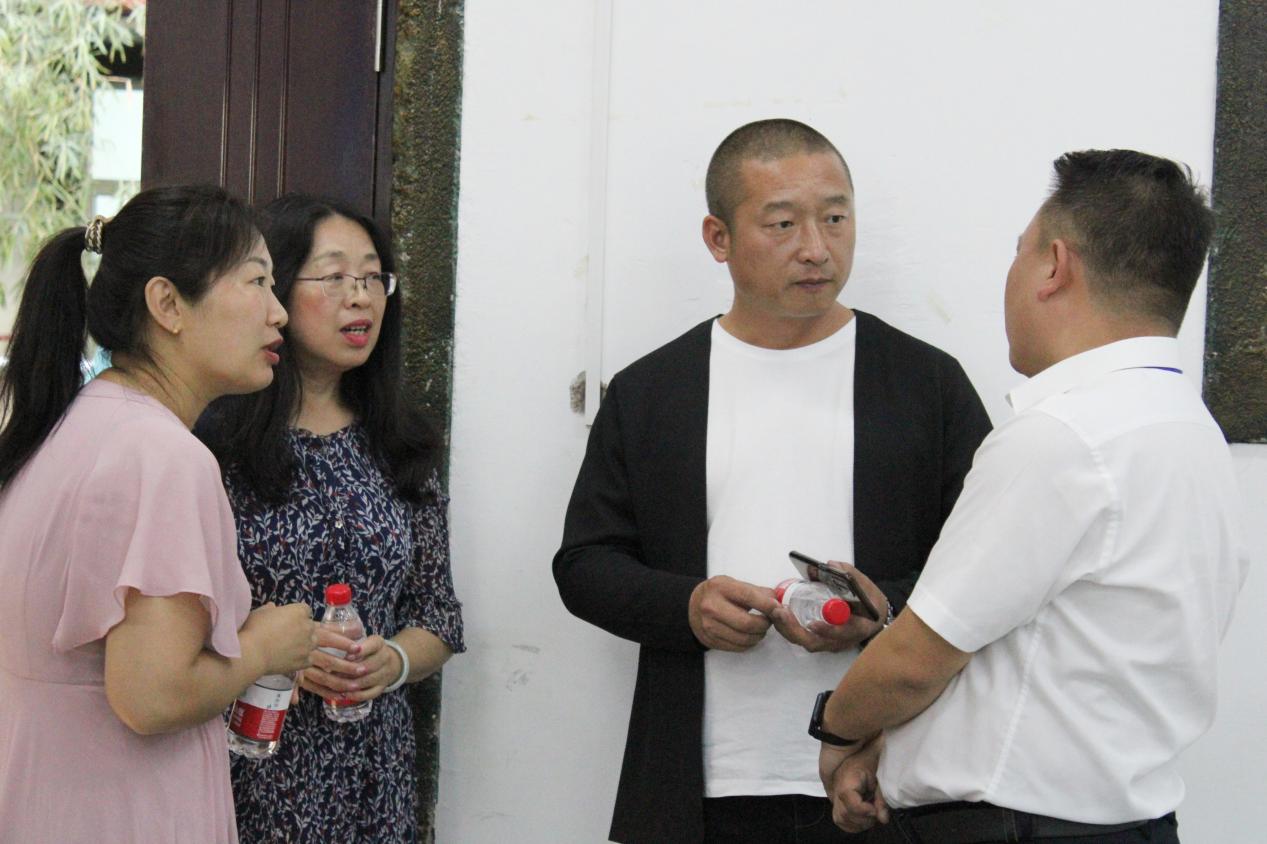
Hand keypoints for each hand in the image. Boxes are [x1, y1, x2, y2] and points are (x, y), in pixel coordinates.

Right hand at [241, 602, 318, 675]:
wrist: (252, 653)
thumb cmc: (254, 629)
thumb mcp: (260, 613)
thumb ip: (270, 609)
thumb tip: (272, 607)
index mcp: (299, 612)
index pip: (305, 610)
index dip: (296, 615)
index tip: (288, 620)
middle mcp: (308, 627)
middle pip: (310, 626)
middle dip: (302, 629)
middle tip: (287, 635)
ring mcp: (308, 645)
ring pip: (313, 643)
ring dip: (304, 644)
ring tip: (289, 649)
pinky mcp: (305, 661)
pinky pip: (309, 659)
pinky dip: (302, 660)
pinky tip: (291, 660)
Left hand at [302, 635, 402, 702]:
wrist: (386, 661)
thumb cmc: (364, 648)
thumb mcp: (360, 638)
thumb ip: (345, 636)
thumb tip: (324, 635)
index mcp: (379, 643)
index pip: (372, 646)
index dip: (360, 652)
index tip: (346, 657)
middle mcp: (385, 658)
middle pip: (369, 666)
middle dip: (351, 671)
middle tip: (333, 672)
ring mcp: (384, 674)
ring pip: (368, 680)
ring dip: (350, 684)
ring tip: (334, 684)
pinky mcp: (382, 687)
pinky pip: (370, 694)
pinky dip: (357, 695)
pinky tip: (344, 694)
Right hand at [688, 576, 777, 651]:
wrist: (691, 606)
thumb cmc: (717, 593)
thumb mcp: (732, 584)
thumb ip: (755, 591)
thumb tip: (777, 602)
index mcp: (720, 588)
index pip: (748, 597)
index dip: (767, 605)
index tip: (778, 608)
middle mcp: (712, 607)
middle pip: (747, 623)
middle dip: (764, 624)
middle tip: (769, 621)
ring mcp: (709, 626)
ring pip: (744, 638)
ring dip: (759, 635)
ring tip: (760, 629)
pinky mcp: (711, 640)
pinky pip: (738, 647)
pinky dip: (749, 643)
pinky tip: (749, 635)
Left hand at [772, 562, 888, 652]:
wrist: (873, 616)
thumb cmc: (870, 602)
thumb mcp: (865, 586)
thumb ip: (849, 576)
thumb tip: (830, 566)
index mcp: (860, 627)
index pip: (845, 633)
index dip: (829, 631)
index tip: (814, 624)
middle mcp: (843, 640)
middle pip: (817, 643)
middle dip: (796, 630)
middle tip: (782, 613)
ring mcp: (831, 643)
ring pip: (807, 642)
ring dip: (788, 629)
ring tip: (776, 612)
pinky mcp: (821, 640)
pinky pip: (803, 638)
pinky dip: (789, 628)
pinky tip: (779, 614)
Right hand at [820, 735, 888, 832]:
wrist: (855, 742)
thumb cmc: (869, 754)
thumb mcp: (879, 774)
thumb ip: (881, 797)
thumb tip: (882, 818)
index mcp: (847, 781)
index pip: (851, 805)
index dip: (865, 811)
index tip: (875, 808)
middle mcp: (837, 789)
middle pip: (843, 815)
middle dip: (862, 819)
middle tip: (875, 812)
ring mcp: (835, 793)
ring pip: (839, 818)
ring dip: (856, 822)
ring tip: (870, 813)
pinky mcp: (837, 796)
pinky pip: (839, 816)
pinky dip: (850, 821)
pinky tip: (863, 816)